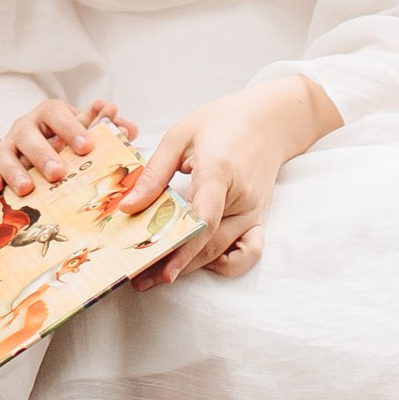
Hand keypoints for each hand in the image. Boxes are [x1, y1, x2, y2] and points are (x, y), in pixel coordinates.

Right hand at [0, 96, 130, 197]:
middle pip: (28, 134)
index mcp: (49, 114)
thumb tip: (129, 128)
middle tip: (59, 173)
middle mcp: (26, 126)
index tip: (87, 146)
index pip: (56, 113)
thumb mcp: (84, 132)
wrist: (36, 142)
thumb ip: (106, 129)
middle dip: (43, 154)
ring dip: (15, 170)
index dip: (71, 127)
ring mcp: (8, 145)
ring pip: (4, 152)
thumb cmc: (65, 139)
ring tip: (27, 188)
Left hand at [118, 77, 338, 284]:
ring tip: (157, 275)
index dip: (182, 246)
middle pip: (209, 243)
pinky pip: (248, 252)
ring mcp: (253, 212)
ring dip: (191, 268)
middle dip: (173, 265)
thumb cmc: (222, 122)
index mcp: (220, 171)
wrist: (270, 121)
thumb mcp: (180, 136)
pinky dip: (227, 263)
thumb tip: (129, 207)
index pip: (205, 217)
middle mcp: (241, 198)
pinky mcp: (257, 219)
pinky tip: (202, 262)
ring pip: (222, 252)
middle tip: (137, 279)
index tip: (157, 266)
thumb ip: (155, 173)